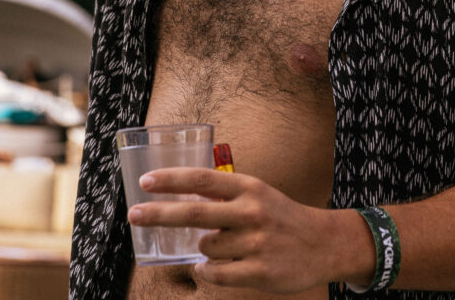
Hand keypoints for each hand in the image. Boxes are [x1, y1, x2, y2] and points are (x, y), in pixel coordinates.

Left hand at [129, 167, 354, 292]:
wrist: (322, 243)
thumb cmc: (280, 215)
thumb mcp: (256, 192)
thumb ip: (224, 194)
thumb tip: (181, 196)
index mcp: (248, 187)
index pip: (201, 179)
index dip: (171, 180)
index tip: (145, 182)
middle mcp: (250, 212)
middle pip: (194, 213)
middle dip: (158, 214)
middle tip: (133, 215)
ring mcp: (255, 243)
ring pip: (205, 248)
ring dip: (202, 248)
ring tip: (222, 245)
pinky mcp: (260, 272)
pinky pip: (216, 274)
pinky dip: (207, 271)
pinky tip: (211, 267)